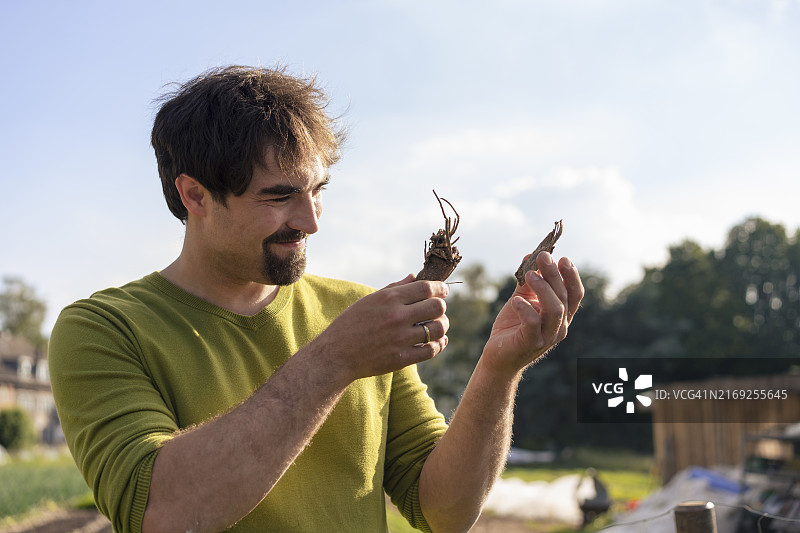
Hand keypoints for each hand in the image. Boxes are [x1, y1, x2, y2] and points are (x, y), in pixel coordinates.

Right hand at [308, 275, 449, 382]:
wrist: (335, 355)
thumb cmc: (350, 325)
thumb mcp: (369, 301)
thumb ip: (394, 288)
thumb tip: (414, 276)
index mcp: (388, 299)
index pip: (426, 287)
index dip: (440, 288)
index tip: (443, 290)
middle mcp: (396, 317)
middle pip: (437, 306)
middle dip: (441, 306)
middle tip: (437, 310)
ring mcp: (400, 338)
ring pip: (438, 329)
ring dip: (442, 326)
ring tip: (438, 325)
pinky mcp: (401, 358)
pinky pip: (431, 350)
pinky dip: (438, 345)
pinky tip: (437, 342)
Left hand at [482, 252, 583, 375]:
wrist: (498, 355)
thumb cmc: (512, 327)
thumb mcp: (522, 300)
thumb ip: (527, 282)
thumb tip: (530, 255)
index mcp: (562, 315)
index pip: (575, 294)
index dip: (571, 275)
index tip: (563, 258)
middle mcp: (560, 327)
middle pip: (564, 297)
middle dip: (554, 274)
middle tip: (543, 257)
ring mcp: (547, 337)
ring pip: (555, 309)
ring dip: (543, 289)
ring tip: (529, 275)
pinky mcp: (531, 343)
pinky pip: (533, 323)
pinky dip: (525, 309)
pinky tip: (515, 301)